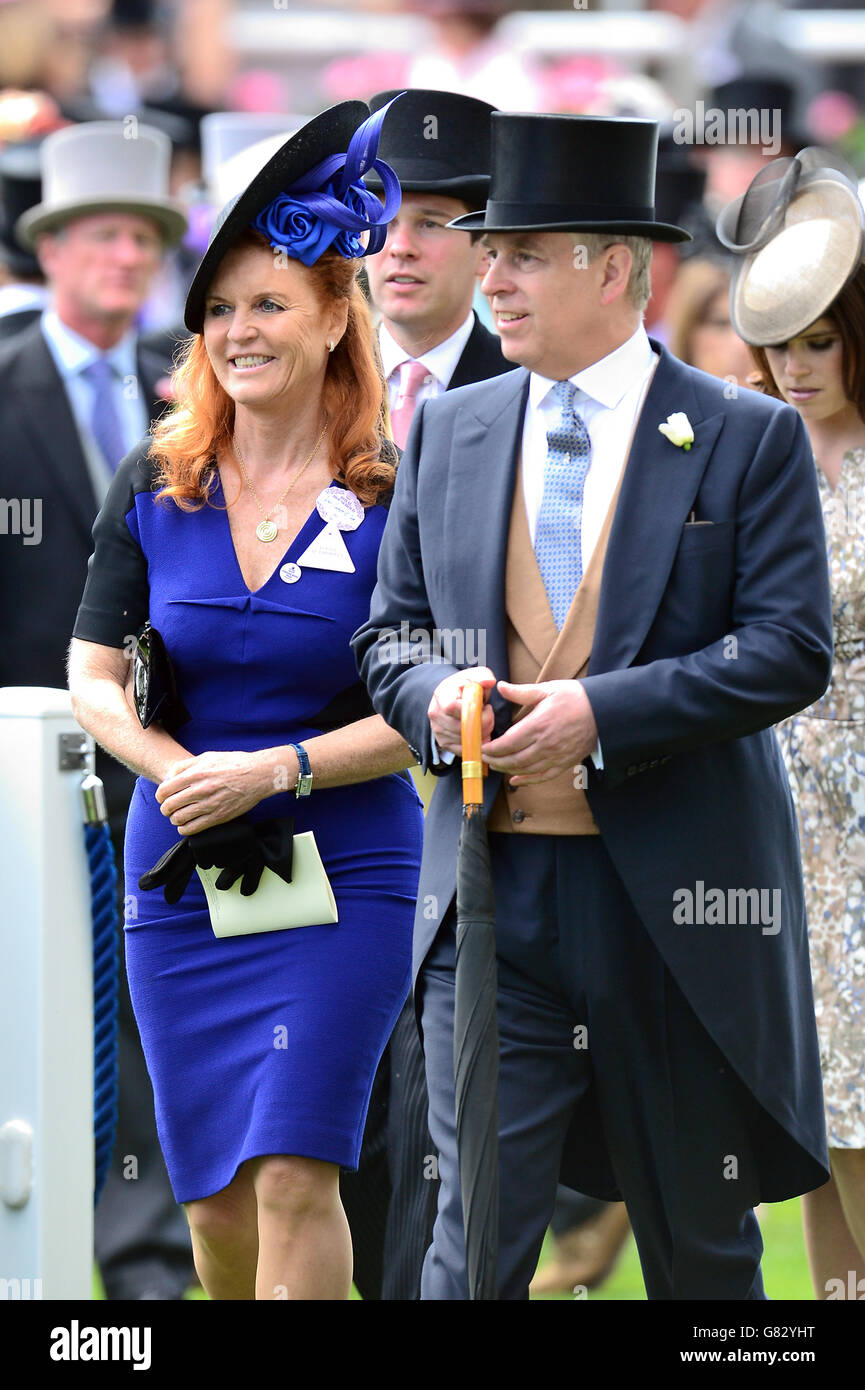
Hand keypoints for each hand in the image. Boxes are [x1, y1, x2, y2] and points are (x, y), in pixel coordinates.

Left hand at [155, 750, 274, 835]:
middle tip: (168, 808)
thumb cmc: (234, 764)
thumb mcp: (208, 757)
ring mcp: (210, 805)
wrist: (258, 775)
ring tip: (178, 816)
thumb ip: (187, 765)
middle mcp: (201, 789)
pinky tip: (186, 825)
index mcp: (196, 774)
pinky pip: (193, 828)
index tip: (162, 797)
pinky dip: (184, 829)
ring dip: (174, 819)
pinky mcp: (218, 817)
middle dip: (165, 808)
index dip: (160, 795)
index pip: (165, 790)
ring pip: (179, 818)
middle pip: (169, 805)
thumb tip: (170, 776)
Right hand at [427, 668, 496, 756]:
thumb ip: (483, 676)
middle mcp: (435, 714)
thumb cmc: (466, 686)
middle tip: (489, 714)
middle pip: (461, 727)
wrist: (452, 697)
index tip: (484, 705)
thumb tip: (489, 682)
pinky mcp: (444, 743)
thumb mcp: (475, 676)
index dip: (472, 710)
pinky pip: (464, 749)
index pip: (452, 707)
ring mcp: (438, 731)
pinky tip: (479, 732)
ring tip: (483, 721)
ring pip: (465, 740)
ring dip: (481, 734)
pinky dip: (476, 743)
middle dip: (483, 723)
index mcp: (441, 695)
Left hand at [481, 679, 597, 785]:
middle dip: (496, 761)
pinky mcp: (565, 763)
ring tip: (496, 766)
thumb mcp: (548, 689)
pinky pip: (543, 777)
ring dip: (508, 770)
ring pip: (526, 770)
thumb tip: (500, 686)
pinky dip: (528, 781)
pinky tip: (515, 781)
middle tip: (483, 758)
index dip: (492, 748)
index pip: (508, 743)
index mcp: (538, 725)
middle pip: (514, 759)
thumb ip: (522, 692)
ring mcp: (556, 756)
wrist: (603, 711)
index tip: (482, 747)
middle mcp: (546, 744)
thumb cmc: (575, 698)